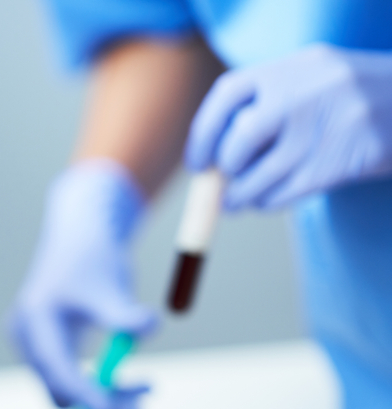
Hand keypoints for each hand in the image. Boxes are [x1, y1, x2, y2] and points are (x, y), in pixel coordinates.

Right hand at [7, 160, 156, 408]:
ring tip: (148, 385)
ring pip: (66, 389)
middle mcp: (26, 338)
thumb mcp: (111, 285)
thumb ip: (124, 311)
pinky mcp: (44, 348)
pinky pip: (68, 379)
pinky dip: (98, 383)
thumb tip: (150, 328)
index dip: (90, 398)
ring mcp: (31, 345)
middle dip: (102, 402)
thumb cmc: (94, 258)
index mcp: (36, 320)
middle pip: (60, 391)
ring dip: (105, 395)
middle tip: (145, 406)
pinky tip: (125, 372)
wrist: (79, 236)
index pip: (60, 373)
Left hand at [186, 44, 391, 208]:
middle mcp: (308, 91)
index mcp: (295, 66)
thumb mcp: (312, 80)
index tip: (197, 162)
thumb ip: (268, 103)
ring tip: (234, 202)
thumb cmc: (350, 99)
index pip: (228, 93)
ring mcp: (327, 126)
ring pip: (262, 173)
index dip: (203, 132)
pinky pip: (287, 191)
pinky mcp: (341, 161)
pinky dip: (267, 201)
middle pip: (242, 137)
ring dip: (240, 194)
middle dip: (225, 166)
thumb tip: (212, 155)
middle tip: (222, 181)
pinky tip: (263, 201)